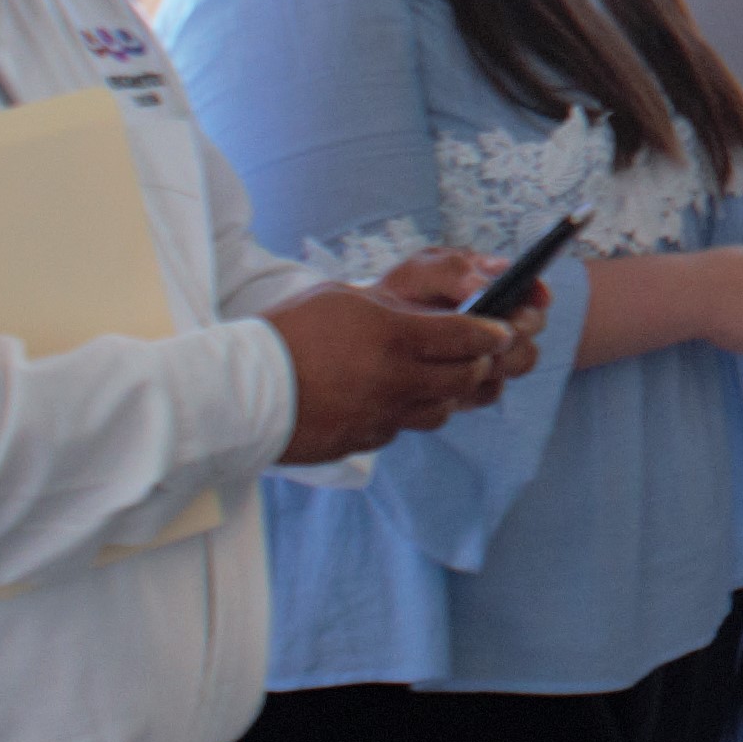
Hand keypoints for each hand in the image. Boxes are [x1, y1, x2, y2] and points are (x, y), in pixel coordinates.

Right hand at [265, 271, 520, 464]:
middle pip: (464, 376)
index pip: (465, 335)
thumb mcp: (344, 300)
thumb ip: (393, 311)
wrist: (238, 392)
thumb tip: (426, 320)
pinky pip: (400, 427)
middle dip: (482, 363)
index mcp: (394, 337)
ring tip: (444, 378)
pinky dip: (407, 413)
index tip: (504, 330)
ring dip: (448, 393)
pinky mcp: (362, 441)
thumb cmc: (288, 333)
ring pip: (440, 409)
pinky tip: (395, 399)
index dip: (491, 332)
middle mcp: (396, 380)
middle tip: (485, 355)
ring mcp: (380, 416)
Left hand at [364, 247, 545, 412]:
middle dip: (514, 335)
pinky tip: (448, 376)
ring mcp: (494, 357)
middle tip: (488, 335)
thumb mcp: (424, 269)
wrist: (367, 331)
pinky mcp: (476, 387)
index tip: (522, 302)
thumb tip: (487, 288)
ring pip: (518, 363)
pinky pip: (490, 390)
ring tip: (465, 356)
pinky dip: (475, 385)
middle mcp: (505, 324)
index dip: (536, 296)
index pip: (536, 293)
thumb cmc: (403, 291)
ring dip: (499, 360)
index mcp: (502, 288)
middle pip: (535, 326)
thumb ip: (455, 271)